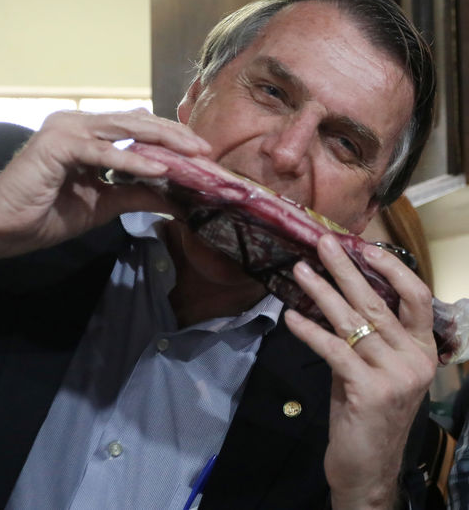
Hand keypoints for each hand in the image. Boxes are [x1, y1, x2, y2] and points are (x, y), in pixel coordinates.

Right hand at [0, 109, 210, 274]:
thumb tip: (174, 198)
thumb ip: (135, 195)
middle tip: (206, 150)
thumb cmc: (43, 214)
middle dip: (174, 137)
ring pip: (124, 130)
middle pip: (136, 123)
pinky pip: (103, 152)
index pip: (135, 129)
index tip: (200, 155)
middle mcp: (76, 123)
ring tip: (193, 154)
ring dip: (161, 142)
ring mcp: (65, 129)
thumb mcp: (102, 205)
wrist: (2, 227)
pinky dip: (132, 159)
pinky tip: (158, 168)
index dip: (168, 139)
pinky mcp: (57, 144)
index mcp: (85, 134)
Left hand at [285, 235, 436, 508]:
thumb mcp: (372, 370)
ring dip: (320, 292)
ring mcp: (395, 376)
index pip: (417, 298)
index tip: (365, 247)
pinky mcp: (370, 391)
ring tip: (299, 271)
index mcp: (422, 350)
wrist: (368, 468)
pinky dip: (308, 330)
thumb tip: (333, 297)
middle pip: (378, 303)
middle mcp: (415, 359)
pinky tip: (290, 316)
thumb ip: (363, 339)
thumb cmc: (367, 415)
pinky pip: (333, 349)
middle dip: (346, 269)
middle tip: (321, 244)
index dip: (392, 269)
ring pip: (352, 322)